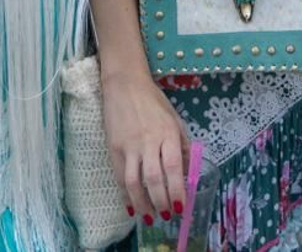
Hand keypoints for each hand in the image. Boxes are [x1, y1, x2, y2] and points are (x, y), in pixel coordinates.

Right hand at [101, 68, 188, 225]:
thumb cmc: (153, 101)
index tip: (181, 207)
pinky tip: (132, 207)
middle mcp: (148, 140)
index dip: (176, 190)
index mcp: (168, 133)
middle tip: (168, 216)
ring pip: (134, 182)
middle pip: (153, 178)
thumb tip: (188, 171)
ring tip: (150, 218)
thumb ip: (182, 144)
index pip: (173, 166)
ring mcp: (129, 145)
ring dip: (143, 204)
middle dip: (161, 201)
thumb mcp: (174, 118)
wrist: (124, 84)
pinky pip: (119, 177)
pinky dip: (125, 195)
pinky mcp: (113, 148)